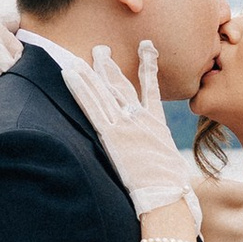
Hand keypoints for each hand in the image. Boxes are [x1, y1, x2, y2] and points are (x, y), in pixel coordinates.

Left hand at [66, 41, 203, 233]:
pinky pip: (91, 107)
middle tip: (101, 49)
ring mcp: (125, 125)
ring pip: (105, 91)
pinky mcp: (112, 135)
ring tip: (83, 56)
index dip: (148, 65)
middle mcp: (141, 118)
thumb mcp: (171, 165)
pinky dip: (80, 89)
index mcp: (157, 123)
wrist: (166, 194)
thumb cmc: (171, 187)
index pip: (151, 87)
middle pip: (122, 84)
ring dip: (92, 72)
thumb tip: (163, 164)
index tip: (147, 47)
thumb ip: (161, 155)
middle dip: (110, 66)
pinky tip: (70, 74)